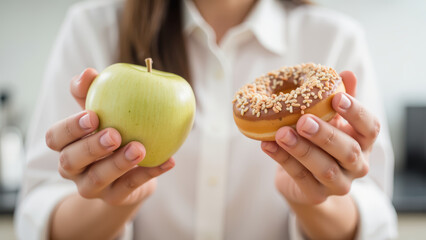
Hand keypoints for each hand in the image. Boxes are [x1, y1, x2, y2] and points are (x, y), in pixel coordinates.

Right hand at [46, 69, 174, 205]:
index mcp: (66, 145)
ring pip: (98, 179)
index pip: (55, 138)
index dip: (70, 128)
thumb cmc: (112, 132)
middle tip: (115, 134)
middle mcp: (73, 169)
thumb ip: (92, 93)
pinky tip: (168, 160)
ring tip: (140, 148)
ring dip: (119, 163)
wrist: (127, 172)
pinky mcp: (115, 198)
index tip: (93, 115)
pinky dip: (150, 173)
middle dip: (91, 147)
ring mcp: (92, 187)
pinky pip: (131, 186)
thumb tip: (88, 72)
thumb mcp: (102, 112)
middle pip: (70, 161)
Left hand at [261, 71, 378, 204]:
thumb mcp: (332, 119)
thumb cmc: (322, 142)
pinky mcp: (316, 195)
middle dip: (325, 135)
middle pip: (348, 151)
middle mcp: (357, 165)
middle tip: (303, 120)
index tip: (337, 98)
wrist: (307, 180)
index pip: (370, 128)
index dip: (356, 113)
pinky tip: (267, 145)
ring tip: (281, 133)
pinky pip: (300, 177)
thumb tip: (346, 73)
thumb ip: (340, 98)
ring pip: (324, 168)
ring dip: (301, 149)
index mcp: (364, 142)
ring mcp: (338, 184)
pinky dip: (283, 160)